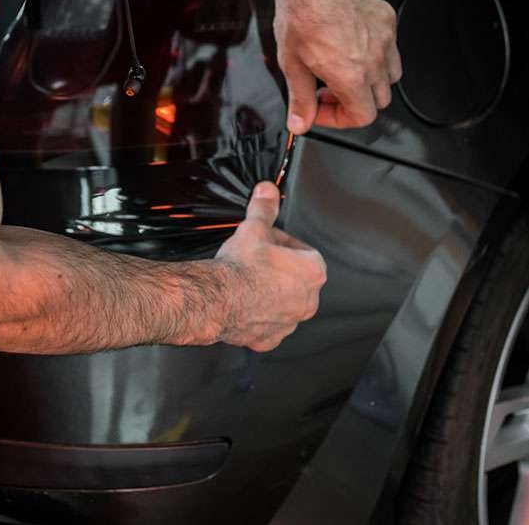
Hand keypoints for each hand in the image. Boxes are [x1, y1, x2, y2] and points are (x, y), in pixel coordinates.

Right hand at [215, 182, 325, 351]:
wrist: (217, 299)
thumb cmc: (241, 267)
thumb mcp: (254, 228)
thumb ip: (265, 208)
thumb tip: (268, 191)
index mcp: (313, 272)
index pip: (303, 251)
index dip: (282, 242)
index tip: (267, 240)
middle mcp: (308, 301)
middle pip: (295, 278)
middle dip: (277, 268)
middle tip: (256, 259)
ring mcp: (289, 323)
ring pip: (282, 303)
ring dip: (268, 292)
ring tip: (247, 279)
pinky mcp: (269, 339)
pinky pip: (266, 325)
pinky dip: (256, 316)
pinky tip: (241, 303)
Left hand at [272, 0, 400, 132]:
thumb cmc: (302, 13)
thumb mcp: (292, 64)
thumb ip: (300, 99)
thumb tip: (300, 122)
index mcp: (352, 76)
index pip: (362, 117)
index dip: (339, 119)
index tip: (321, 109)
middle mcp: (374, 60)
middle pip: (377, 101)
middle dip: (352, 102)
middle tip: (328, 90)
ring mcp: (384, 40)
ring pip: (390, 78)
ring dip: (368, 82)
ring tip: (343, 70)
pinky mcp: (387, 21)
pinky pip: (391, 49)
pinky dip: (376, 57)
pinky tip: (352, 47)